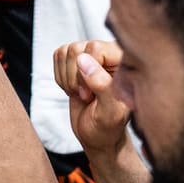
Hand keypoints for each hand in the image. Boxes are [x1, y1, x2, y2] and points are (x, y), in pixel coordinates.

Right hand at [53, 39, 132, 160]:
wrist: (98, 134)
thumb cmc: (109, 126)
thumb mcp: (110, 112)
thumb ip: (102, 85)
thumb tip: (84, 60)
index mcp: (124, 62)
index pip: (95, 48)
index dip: (87, 72)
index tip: (91, 94)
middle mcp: (110, 53)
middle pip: (77, 49)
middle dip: (75, 78)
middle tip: (87, 96)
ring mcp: (93, 55)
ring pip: (66, 51)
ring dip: (67, 78)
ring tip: (82, 93)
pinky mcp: (77, 60)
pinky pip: (59, 55)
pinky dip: (60, 77)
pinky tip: (74, 89)